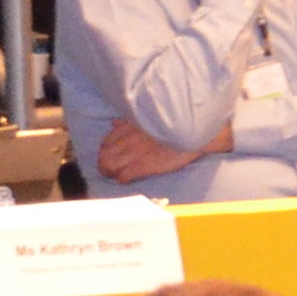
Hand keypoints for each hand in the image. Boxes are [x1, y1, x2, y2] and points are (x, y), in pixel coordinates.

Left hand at [96, 117, 220, 182]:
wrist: (192, 131)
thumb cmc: (174, 122)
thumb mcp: (148, 116)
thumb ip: (129, 121)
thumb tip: (114, 123)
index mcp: (129, 127)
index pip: (106, 142)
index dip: (106, 151)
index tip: (111, 155)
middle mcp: (127, 140)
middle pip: (103, 156)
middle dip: (104, 163)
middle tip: (111, 169)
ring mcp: (134, 153)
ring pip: (108, 166)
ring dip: (111, 172)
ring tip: (118, 175)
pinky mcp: (144, 166)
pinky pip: (123, 176)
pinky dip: (122, 179)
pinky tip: (128, 179)